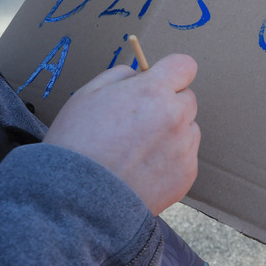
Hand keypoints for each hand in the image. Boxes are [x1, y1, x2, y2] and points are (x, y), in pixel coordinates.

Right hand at [44, 54, 200, 215]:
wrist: (77, 199)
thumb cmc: (77, 144)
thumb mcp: (88, 95)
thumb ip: (121, 76)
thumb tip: (140, 75)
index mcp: (153, 91)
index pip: (184, 66)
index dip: (172, 72)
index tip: (162, 81)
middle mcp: (175, 116)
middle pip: (187, 98)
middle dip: (168, 104)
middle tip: (140, 122)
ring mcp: (184, 147)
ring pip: (189, 129)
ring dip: (172, 133)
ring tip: (138, 151)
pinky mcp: (187, 174)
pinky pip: (187, 157)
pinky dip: (171, 160)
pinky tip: (143, 170)